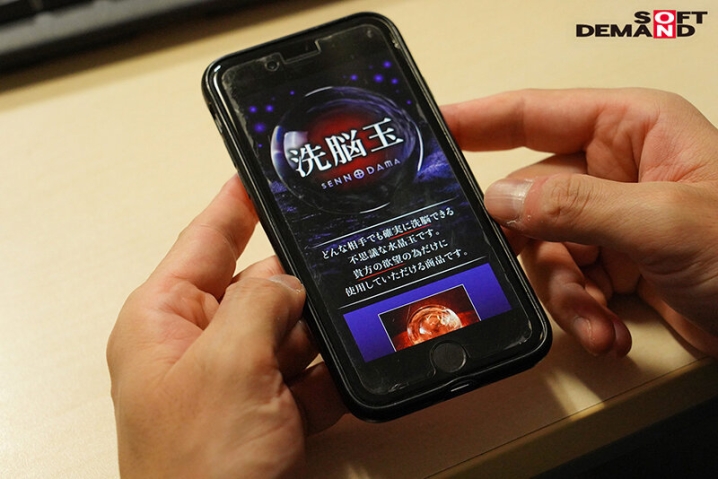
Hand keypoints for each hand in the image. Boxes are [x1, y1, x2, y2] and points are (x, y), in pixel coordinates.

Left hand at [107, 176, 344, 477]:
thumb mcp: (227, 365)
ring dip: (320, 330)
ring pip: (290, 331)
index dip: (236, 205)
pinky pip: (307, 375)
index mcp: (165, 320)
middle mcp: (199, 344)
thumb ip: (261, 303)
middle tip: (340, 249)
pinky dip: (331, 374)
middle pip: (258, 286)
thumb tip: (290, 278)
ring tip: (359, 311)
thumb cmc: (196, 467)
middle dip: (298, 279)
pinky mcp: (268, 412)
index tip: (264, 172)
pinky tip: (354, 366)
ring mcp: (237, 380)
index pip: (204, 242)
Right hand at [442, 88, 717, 356]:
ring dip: (567, 293)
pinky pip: (570, 282)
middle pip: (532, 197)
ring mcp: (612, 218)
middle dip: (538, 246)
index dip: (479, 119)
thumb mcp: (663, 223)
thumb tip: (502, 198)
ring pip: (546, 249)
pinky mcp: (615, 261)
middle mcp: (615, 170)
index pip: (536, 113)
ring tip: (596, 319)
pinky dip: (582, 312)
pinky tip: (608, 329)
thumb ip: (577, 207)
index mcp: (631, 130)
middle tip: (532, 267)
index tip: (431, 129)